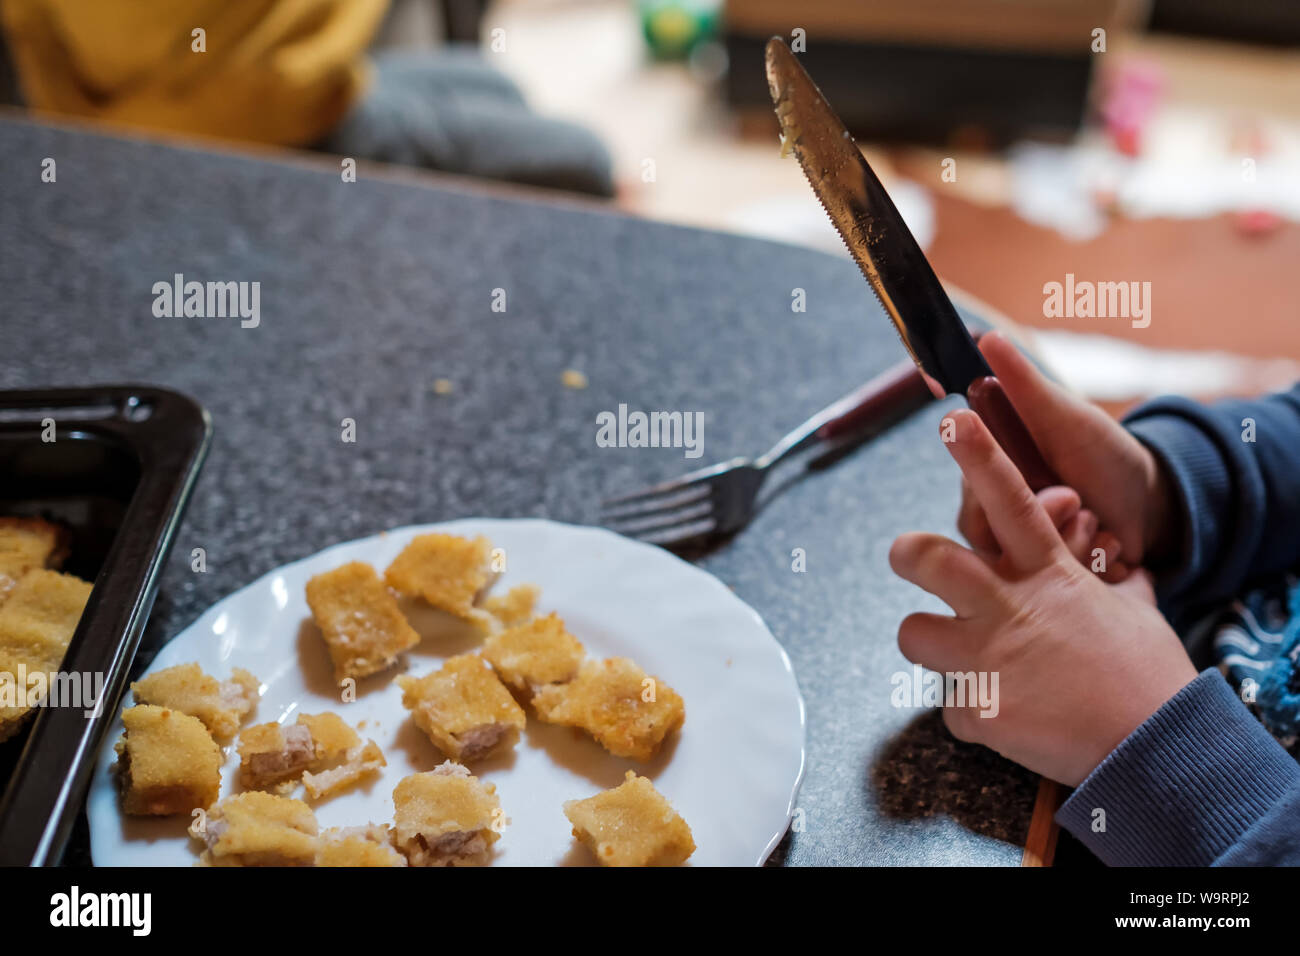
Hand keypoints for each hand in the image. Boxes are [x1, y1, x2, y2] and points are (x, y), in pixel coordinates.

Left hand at [890, 409, 1196, 785]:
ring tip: (962, 656)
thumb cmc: (1149, 677)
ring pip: (912, 633)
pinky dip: (972, 712)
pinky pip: (948, 704)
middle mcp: (1007, 607)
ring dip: (932, 643)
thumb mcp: (1134, 611)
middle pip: (925, 558)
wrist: (1157, 747)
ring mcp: (985, 659)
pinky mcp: (977, 710)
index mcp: (1048, 575)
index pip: (1009, 502)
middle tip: (908, 557)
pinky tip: (1006, 715)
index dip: (979, 458)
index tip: (953, 422)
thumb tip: (1116, 559)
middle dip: (907, 553)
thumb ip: (1111, 577)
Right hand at [956, 332, 1176, 577]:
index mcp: (991, 488)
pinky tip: (1113, 546)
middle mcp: (1002, 529)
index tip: (1056, 488)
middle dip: (1050, 523)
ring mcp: (1031, 562)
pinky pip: (1065, 591)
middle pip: (997, 550)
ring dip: (1075, 545)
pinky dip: (1095, 566)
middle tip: (1079, 501)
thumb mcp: (1063, 415)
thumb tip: (985, 337)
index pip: (973, 509)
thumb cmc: (1101, 452)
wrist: (1153, 498)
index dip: (1008, 501)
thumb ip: (1020, 383)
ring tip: (1101, 524)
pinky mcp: (1061, 588)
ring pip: (1031, 574)